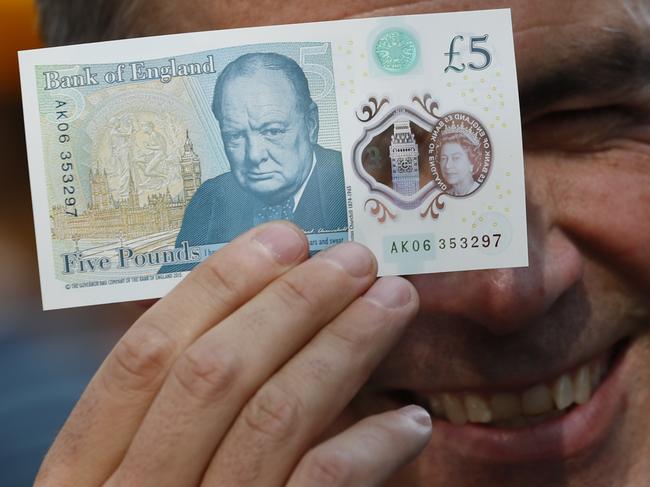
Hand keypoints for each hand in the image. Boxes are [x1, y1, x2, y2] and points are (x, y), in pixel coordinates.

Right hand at [35, 222, 430, 485]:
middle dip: (294, 302)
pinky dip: (369, 448)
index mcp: (82, 473)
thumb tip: (259, 321)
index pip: (146, 353)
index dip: (217, 287)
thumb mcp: (138, 480)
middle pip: (217, 372)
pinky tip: (410, 421)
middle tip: (355, 258)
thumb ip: (176, 417)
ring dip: (344, 348)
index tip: (281, 238)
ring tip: (394, 303)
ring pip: (276, 417)